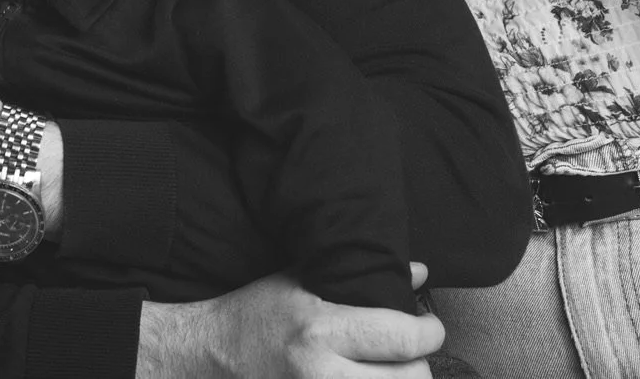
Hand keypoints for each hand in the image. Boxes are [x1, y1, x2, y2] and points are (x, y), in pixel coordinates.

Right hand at [136, 268, 442, 378]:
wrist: (209, 355)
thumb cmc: (256, 313)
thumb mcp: (301, 279)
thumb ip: (360, 273)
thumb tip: (417, 272)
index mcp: (320, 328)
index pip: (403, 337)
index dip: (429, 332)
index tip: (429, 326)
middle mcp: (320, 373)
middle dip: (419, 365)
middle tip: (411, 354)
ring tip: (392, 372)